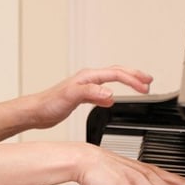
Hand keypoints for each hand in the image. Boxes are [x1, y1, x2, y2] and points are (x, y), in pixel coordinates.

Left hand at [29, 66, 153, 129]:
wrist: (35, 111)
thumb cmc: (49, 103)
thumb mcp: (71, 97)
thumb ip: (91, 93)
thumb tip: (110, 94)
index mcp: (89, 76)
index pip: (117, 74)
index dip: (132, 80)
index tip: (145, 87)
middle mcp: (88, 79)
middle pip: (117, 72)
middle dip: (134, 75)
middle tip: (149, 81)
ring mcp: (86, 87)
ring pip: (111, 80)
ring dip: (126, 82)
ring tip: (138, 85)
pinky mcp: (82, 96)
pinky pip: (102, 91)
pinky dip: (113, 93)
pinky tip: (112, 100)